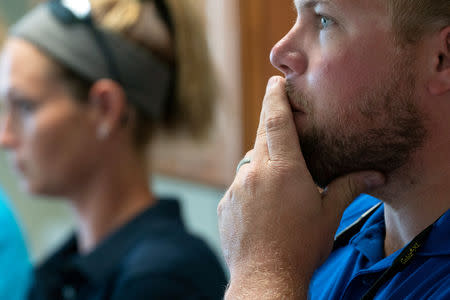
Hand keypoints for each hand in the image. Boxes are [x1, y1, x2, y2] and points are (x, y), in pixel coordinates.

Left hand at [218, 76, 384, 298]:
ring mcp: (235, 189)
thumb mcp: (329, 214)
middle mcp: (254, 172)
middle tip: (283, 129)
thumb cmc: (301, 247)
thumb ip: (348, 187)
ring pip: (250, 164)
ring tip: (278, 187)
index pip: (275, 120)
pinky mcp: (224, 204)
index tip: (275, 82)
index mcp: (283, 169)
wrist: (265, 279)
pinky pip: (239, 187)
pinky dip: (251, 189)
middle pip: (261, 137)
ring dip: (263, 166)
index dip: (274, 97)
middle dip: (271, 128)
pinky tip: (263, 209)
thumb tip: (375, 175)